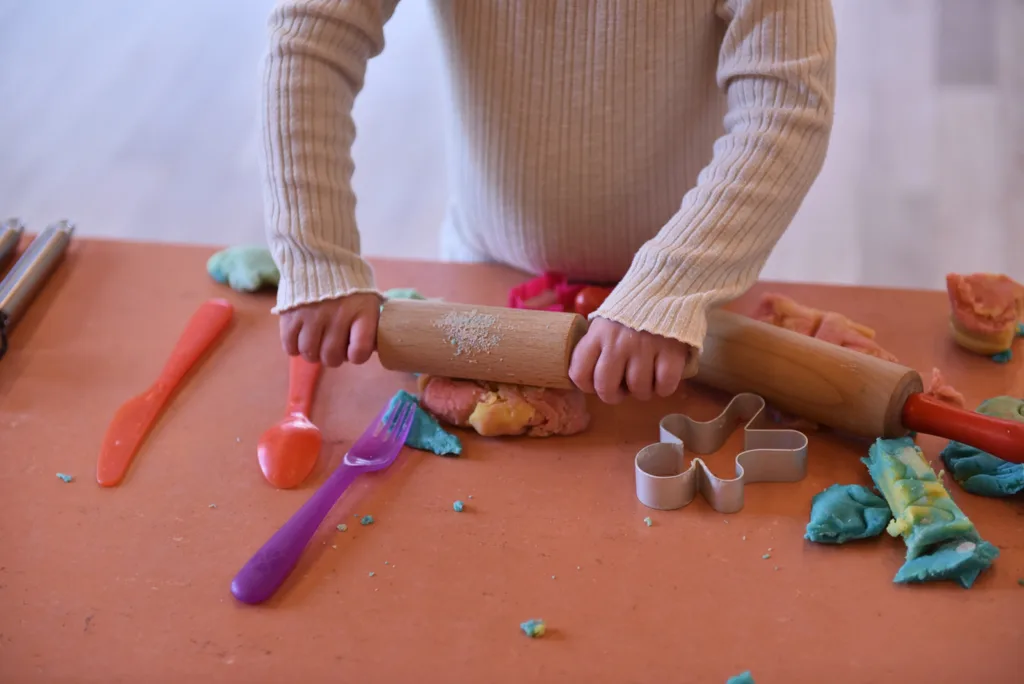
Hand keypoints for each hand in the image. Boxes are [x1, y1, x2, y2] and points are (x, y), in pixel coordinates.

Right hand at [279, 293, 380, 366]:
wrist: (319, 257)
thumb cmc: (348, 285)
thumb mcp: (368, 299)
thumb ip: (368, 324)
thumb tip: (366, 351)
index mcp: (361, 311)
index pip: (360, 351)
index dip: (356, 356)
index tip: (353, 350)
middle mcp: (338, 315)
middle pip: (332, 357)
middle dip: (332, 357)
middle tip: (331, 347)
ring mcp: (312, 315)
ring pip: (310, 354)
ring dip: (313, 353)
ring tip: (315, 342)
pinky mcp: (290, 315)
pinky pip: (290, 346)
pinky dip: (294, 347)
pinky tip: (300, 337)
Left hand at [569, 317, 689, 403]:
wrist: (666, 284)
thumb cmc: (633, 309)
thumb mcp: (605, 321)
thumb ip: (596, 344)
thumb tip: (591, 376)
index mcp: (598, 334)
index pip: (579, 373)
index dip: (587, 386)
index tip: (597, 383)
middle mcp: (617, 343)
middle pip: (606, 387)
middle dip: (613, 396)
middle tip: (623, 389)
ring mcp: (645, 347)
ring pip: (638, 389)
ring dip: (642, 391)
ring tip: (647, 378)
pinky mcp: (671, 351)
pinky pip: (664, 385)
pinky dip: (664, 387)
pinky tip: (663, 376)